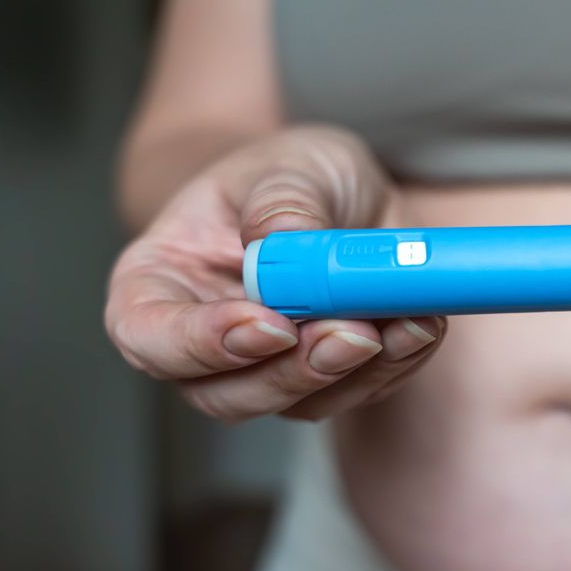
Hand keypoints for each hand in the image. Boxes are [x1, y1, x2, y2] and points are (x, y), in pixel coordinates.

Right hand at [106, 126, 444, 421]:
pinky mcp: (330, 381)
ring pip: (300, 405)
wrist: (335, 193)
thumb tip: (286, 245)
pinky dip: (396, 365)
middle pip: (226, 394)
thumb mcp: (286, 165)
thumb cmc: (286, 177)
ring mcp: (267, 371)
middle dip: (295, 372)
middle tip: (352, 335)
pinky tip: (420, 325)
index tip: (271, 325)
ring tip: (402, 325)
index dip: (203, 344)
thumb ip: (282, 203)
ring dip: (357, 374)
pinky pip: (360, 392)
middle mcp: (204, 344)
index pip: (150, 337)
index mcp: (158, 285)